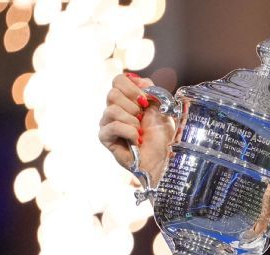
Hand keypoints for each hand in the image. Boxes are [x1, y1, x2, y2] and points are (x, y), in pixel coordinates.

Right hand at [98, 72, 174, 186]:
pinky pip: (113, 126)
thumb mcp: (161, 107)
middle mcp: (113, 109)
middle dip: (134, 106)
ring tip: (140, 132)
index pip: (118, 80)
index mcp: (126, 99)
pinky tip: (136, 140)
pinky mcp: (105, 137)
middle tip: (143, 119)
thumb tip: (137, 80)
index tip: (146, 101)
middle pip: (112, 93)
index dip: (133, 88)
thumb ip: (150, 89)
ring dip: (133, 121)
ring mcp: (107, 123)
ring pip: (112, 109)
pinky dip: (129, 132)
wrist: (164, 159)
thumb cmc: (163, 136)